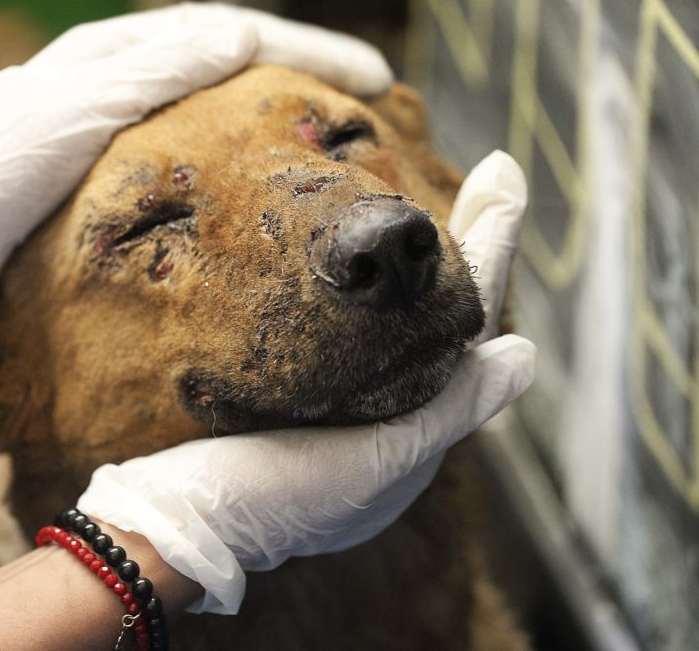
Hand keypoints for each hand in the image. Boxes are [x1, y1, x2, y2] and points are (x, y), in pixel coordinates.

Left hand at [0, 3, 392, 359]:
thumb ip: (151, 71)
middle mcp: (111, 78)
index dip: (308, 46)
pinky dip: (238, 148)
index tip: (376, 75)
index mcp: (109, 54)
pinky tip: (263, 178)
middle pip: (230, 58)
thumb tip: (239, 34)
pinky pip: (188, 143)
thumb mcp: (74, 113)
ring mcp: (106, 123)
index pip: (230, 31)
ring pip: (213, 102)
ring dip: (277, 107)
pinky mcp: (97, 170)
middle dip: (305, 69)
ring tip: (336, 131)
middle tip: (377, 96)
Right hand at [78, 151, 533, 613]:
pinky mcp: (297, 399)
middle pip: (441, 310)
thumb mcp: (376, 463)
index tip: (505, 169)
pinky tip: (366, 266)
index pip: (467, 315)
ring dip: (427, 264)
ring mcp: (342, 408)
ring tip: (457, 205)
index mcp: (416, 430)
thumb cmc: (274, 500)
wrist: (173, 528)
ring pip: (399, 320)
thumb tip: (525, 353)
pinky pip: (351, 332)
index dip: (490, 242)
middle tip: (498, 172)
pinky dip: (373, 293)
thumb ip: (452, 408)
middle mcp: (387, 415)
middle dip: (471, 240)